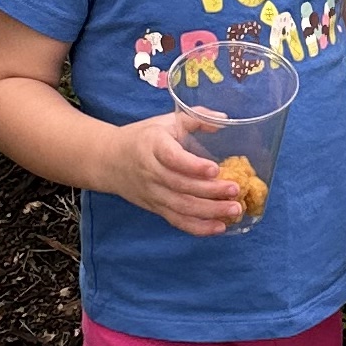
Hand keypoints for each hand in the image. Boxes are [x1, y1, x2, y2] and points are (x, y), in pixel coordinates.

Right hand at [108, 109, 250, 234]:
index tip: (215, 168)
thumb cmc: (143, 137)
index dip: (193, 166)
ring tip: (234, 210)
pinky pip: (177, 221)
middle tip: (235, 190)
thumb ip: (195, 118)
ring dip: (210, 211)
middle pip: (181, 186)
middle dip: (210, 191)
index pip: (172, 158)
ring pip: (181, 207)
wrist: (109, 160)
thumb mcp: (165, 121)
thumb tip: (224, 119)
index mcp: (154, 146)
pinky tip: (219, 227)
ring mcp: (154, 194)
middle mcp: (152, 172)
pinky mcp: (156, 208)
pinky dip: (198, 227)